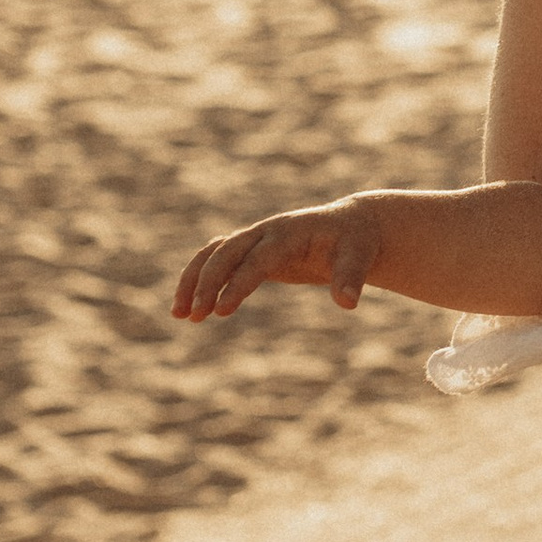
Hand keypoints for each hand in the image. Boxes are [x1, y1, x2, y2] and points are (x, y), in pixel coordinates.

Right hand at [174, 196, 387, 321]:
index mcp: (291, 231)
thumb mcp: (362, 256)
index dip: (239, 283)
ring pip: (214, 253)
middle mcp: (268, 231)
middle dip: (207, 282)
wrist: (352, 225)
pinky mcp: (253, 251)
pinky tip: (190, 308)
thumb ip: (352, 277)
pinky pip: (218, 261)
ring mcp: (257, 239)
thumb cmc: (358, 242)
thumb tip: (347, 303)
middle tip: (194, 316)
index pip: (258, 258)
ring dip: (194, 280)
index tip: (221, 311)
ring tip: (179, 315)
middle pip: (227, 252)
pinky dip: (200, 279)